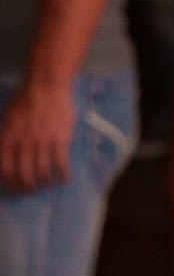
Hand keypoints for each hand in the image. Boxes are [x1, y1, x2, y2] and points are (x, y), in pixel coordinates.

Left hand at [0, 76, 74, 191]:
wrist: (46, 87)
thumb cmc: (24, 100)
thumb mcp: (7, 119)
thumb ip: (5, 137)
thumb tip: (4, 153)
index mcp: (8, 138)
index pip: (5, 168)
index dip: (10, 181)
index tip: (15, 186)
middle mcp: (23, 144)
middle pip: (24, 174)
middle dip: (28, 186)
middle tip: (32, 189)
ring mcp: (43, 142)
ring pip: (42, 171)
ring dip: (45, 181)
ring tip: (48, 183)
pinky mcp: (60, 140)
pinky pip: (61, 163)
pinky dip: (63, 174)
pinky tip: (64, 178)